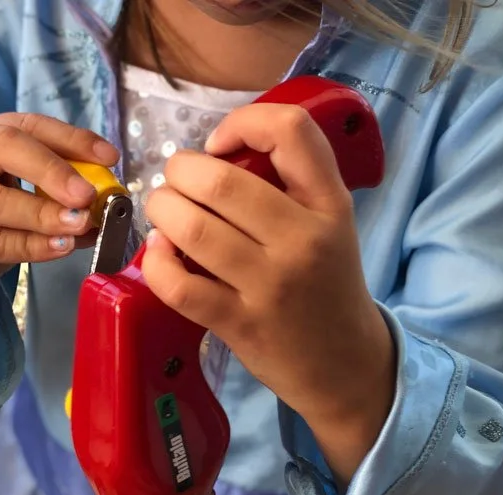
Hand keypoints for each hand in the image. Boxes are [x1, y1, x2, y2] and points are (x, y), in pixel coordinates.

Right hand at [0, 112, 118, 338]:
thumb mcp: (15, 201)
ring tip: (78, 227)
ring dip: (44, 215)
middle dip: (53, 169)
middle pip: (4, 145)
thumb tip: (102, 204)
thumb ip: (51, 195)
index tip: (109, 158)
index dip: (70, 138)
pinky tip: (57, 249)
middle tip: (88, 195)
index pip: (25, 124)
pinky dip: (28, 246)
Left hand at [140, 103, 395, 486]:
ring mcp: (271, 285)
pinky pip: (180, 286)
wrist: (346, 364)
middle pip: (220, 181)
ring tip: (163, 215)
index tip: (219, 146)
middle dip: (179, 173)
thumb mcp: (332, 226)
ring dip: (162, 212)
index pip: (290, 131)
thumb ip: (291, 187)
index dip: (242, 122)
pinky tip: (159, 255)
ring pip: (194, 229)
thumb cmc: (328, 288)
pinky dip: (156, 263)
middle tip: (175, 184)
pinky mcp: (242, 324)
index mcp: (330, 205)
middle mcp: (303, 239)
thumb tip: (214, 157)